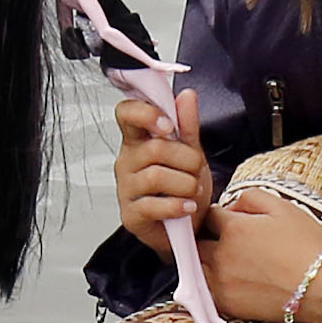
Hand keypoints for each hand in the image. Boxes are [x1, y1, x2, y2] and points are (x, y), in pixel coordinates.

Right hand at [115, 93, 208, 242]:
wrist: (189, 227)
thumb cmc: (184, 187)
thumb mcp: (192, 151)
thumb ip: (188, 125)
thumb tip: (186, 95)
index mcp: (138, 140)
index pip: (126, 113)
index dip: (145, 113)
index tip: (169, 125)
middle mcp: (128, 162)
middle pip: (153, 148)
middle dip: (186, 159)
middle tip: (195, 170)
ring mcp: (127, 189)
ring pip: (155, 176)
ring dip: (185, 184)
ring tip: (192, 192)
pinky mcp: (131, 215)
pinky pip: (152, 206)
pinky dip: (176, 206)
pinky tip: (187, 207)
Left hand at [193, 194, 321, 322]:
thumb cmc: (308, 245)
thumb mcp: (283, 207)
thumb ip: (250, 197)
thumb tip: (231, 206)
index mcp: (233, 228)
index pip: (210, 215)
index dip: (221, 215)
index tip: (231, 221)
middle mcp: (221, 256)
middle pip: (197, 242)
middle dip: (208, 238)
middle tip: (226, 241)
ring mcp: (221, 282)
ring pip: (196, 267)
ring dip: (206, 261)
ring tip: (228, 261)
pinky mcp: (227, 305)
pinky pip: (206, 290)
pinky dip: (212, 283)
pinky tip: (233, 281)